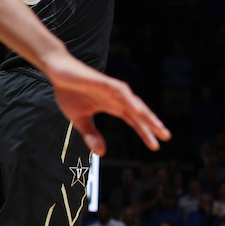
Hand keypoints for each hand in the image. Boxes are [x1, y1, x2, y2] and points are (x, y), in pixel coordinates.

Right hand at [43, 50, 169, 155]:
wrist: (58, 71)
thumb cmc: (70, 92)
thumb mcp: (79, 119)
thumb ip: (91, 134)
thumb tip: (102, 153)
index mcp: (114, 106)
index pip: (134, 121)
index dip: (145, 132)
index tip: (156, 146)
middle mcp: (117, 98)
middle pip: (139, 113)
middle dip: (153, 124)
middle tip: (166, 136)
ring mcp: (112, 89)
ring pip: (134, 102)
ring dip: (145, 114)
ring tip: (156, 126)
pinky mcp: (104, 82)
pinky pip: (120, 91)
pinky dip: (129, 100)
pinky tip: (136, 109)